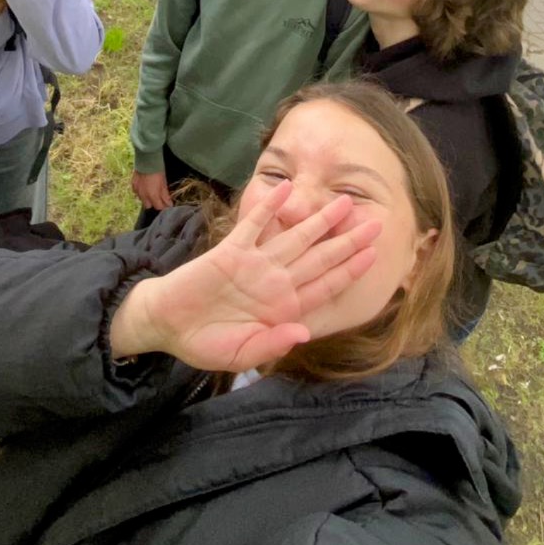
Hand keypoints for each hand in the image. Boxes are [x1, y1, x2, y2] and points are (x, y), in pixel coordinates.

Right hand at [110, 182, 380, 374]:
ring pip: (295, 237)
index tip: (373, 257)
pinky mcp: (231, 250)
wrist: (167, 325)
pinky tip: (287, 190)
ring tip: (345, 202)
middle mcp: (275, 282)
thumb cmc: (204, 343)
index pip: (325, 287)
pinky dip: (270, 207)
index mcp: (283, 308)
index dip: (349, 272)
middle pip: (320, 258)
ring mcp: (255, 263)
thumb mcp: (241, 354)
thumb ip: (272, 344)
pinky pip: (254, 225)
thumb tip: (303, 332)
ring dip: (320, 220)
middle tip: (376, 223)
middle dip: (348, 242)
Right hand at [132, 170, 171, 210]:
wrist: (146, 160)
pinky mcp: (133, 185)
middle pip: (149, 206)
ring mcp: (137, 190)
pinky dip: (141, 191)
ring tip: (152, 190)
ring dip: (147, 197)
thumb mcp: (163, 183)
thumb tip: (169, 204)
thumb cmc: (157, 171)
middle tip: (159, 197)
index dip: (163, 206)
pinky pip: (137, 192)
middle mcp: (143, 195)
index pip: (158, 207)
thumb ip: (165, 195)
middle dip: (154, 203)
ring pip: (142, 199)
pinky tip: (145, 186)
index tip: (167, 203)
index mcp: (152, 196)